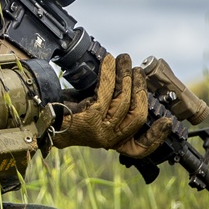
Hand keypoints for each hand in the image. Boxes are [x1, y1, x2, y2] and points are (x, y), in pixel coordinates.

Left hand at [54, 53, 171, 154]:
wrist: (41, 117)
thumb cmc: (68, 113)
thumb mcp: (96, 114)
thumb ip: (114, 107)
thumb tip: (130, 80)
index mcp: (113, 142)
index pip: (140, 148)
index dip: (156, 136)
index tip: (167, 121)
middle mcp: (109, 139)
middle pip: (138, 116)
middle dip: (140, 89)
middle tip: (138, 71)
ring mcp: (100, 130)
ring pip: (124, 100)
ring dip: (125, 75)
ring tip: (124, 60)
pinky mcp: (90, 117)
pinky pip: (107, 91)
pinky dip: (110, 72)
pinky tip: (109, 61)